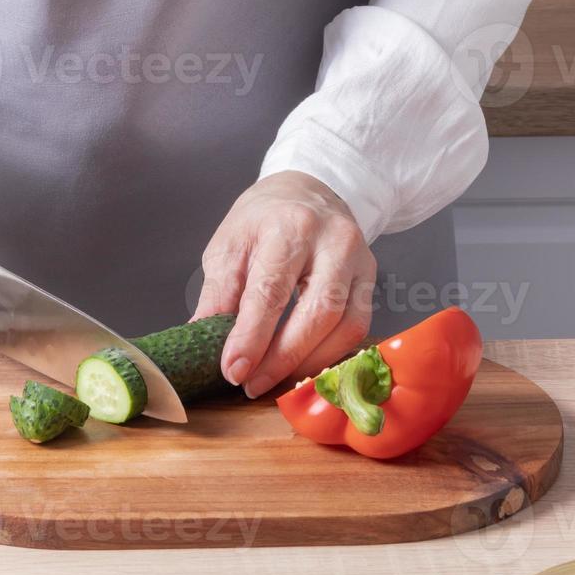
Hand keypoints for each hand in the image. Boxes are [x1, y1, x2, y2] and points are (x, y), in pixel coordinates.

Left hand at [194, 172, 377, 398]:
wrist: (307, 191)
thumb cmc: (263, 219)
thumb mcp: (229, 246)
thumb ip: (219, 293)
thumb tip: (203, 339)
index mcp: (290, 227)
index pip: (272, 291)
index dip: (252, 337)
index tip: (233, 371)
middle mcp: (334, 241)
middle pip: (318, 313)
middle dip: (283, 358)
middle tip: (251, 384)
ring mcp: (361, 260)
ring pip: (346, 325)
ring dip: (308, 362)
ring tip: (272, 379)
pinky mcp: (371, 278)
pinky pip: (358, 327)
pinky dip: (329, 354)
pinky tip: (301, 365)